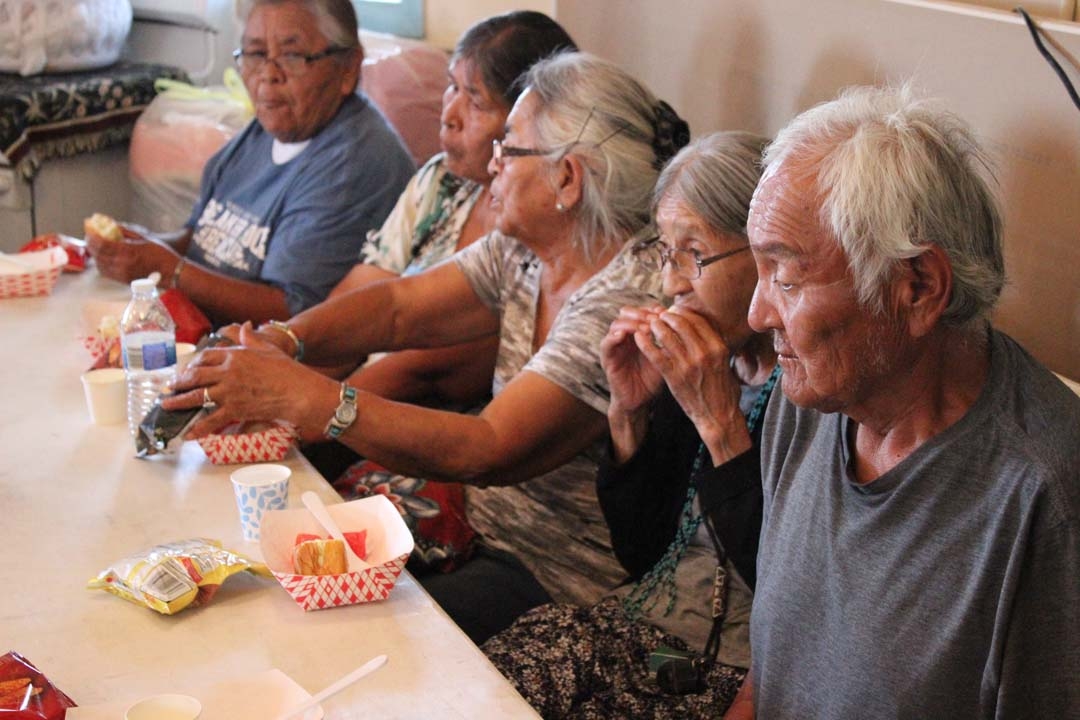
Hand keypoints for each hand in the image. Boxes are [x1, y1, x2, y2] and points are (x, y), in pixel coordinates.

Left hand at [87, 224, 178, 283]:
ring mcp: (121, 274)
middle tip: (89, 232)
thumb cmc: (161, 254)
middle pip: (97, 253)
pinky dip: (100, 262)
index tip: (88, 225)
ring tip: (94, 243)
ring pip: (99, 263)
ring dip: (94, 252)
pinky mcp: (123, 280)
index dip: (92, 234)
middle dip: (90, 241)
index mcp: (128, 252)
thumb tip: (111, 224)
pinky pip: (105, 271)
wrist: (172, 272)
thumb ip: (126, 232)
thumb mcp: (144, 239)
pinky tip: (102, 256)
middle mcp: (122, 264)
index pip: (102, 243)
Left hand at [163, 324, 334, 438]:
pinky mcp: (235, 409)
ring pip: (197, 396)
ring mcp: (229, 392)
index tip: (188, 368)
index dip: (194, 363)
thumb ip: (252, 338)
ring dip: (179, 401)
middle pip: (195, 375)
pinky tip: (188, 434)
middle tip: (170, 386)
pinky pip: (212, 420)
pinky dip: (199, 428)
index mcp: (235, 355)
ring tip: (167, 404)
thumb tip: (244, 326)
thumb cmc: (287, 371)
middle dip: (179, 382)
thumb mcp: (268, 349)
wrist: (298, 392)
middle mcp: (228, 372)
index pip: (206, 357)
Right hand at [601, 306, 665, 417]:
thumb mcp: (665, 358)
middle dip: (641, 313)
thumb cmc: (653, 379)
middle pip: (627, 312)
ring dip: (631, 323)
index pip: (641, 312)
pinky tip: (624, 335)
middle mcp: (625, 337)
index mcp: (638, 334)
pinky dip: (613, 337)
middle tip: (655, 318)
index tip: (665, 312)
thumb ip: (670, 343)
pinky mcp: (607, 359)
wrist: (640, 402)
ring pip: (616, 324)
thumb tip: (686, 325)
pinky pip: (606, 343)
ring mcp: (615, 347)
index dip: (651, 309)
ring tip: (645, 328)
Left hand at [646, 305, 750, 463]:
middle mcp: (704, 353)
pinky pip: (656, 355)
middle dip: (668, 316)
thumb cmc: (723, 390)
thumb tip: (703, 329)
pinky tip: (638, 337)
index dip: (684, 312)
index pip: (698, 321)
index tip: (675, 311)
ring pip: (666, 336)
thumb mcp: (725, 363)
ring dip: (655, 326)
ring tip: (650, 323)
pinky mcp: (674, 377)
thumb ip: (715, 346)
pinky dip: (645, 343)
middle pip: (681, 324)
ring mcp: (688, 365)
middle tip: (660, 315)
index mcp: (718, 348)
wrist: (718, 416)